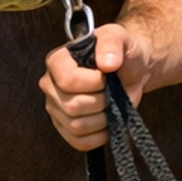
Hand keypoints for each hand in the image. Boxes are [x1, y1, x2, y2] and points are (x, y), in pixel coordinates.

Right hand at [40, 23, 151, 151]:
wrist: (131, 70)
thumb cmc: (122, 52)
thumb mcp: (119, 38)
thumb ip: (112, 44)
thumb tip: (107, 63)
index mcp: (57, 62)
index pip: (67, 81)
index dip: (93, 82)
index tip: (107, 75)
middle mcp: (50, 86)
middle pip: (71, 106)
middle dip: (101, 101)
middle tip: (111, 90)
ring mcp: (56, 109)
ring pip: (76, 126)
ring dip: (102, 118)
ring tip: (110, 104)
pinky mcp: (66, 128)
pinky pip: (80, 142)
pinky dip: (100, 136)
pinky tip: (108, 121)